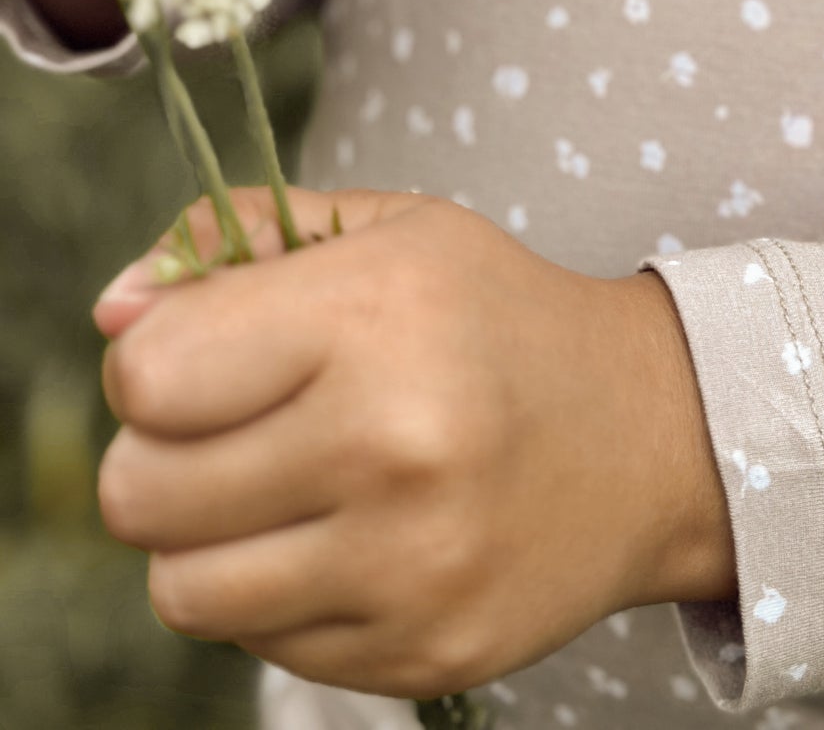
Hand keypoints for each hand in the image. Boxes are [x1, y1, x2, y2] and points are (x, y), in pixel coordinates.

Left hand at [93, 188, 737, 700]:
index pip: (148, 378)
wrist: (650, 431)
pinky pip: (262, 646)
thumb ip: (235, 240)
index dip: (154, 365)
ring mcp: (408, 563)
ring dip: (210, 539)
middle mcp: (391, 442)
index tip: (209, 357)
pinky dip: (281, 596)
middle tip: (239, 430)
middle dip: (165, 458)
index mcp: (374, 315)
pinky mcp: (422, 652)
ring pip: (182, 589)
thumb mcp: (384, 232)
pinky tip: (351, 539)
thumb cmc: (491, 315)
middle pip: (138, 494)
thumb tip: (112, 316)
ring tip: (287, 490)